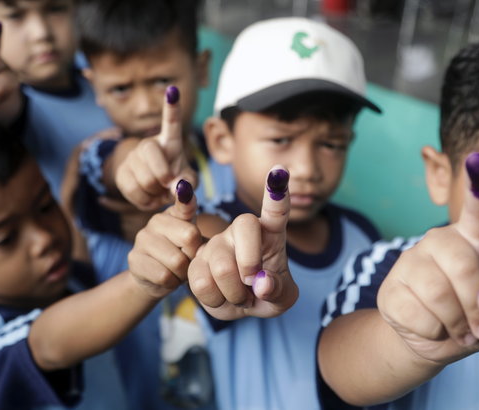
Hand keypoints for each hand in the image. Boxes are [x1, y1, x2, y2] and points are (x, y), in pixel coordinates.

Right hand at [115, 86, 197, 210]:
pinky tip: (150, 197)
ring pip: (144, 179)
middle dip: (163, 176)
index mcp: (170, 141)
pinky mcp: (121, 172)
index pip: (171, 122)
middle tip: (168, 184)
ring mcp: (133, 157)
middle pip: (152, 157)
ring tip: (159, 191)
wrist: (155, 191)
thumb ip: (189, 183)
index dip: (172, 107)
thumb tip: (176, 187)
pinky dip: (145, 201)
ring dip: (156, 193)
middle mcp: (149, 144)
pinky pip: (133, 191)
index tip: (172, 89)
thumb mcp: (188, 181)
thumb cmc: (176, 181)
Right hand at [128, 179, 201, 298]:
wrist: (157, 280)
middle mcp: (155, 221)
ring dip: (183, 272)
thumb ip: (195, 225)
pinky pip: (164, 276)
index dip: (186, 198)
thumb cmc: (181, 255)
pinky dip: (171, 282)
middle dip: (194, 255)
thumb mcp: (194, 239)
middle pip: (190, 238)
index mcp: (173, 213)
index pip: (185, 206)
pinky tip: (166, 278)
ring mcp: (142, 238)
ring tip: (177, 269)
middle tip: (187, 259)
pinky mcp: (133, 259)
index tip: (183, 186)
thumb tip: (186, 201)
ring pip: (177, 261)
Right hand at [188, 166, 297, 319]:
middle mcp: (241, 231)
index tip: (279, 171)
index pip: (275, 210)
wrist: (238, 307)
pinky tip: (221, 296)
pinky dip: (215, 299)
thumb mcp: (282, 299)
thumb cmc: (266, 294)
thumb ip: (278, 291)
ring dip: (234, 293)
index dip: (277, 193)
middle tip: (253, 284)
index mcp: (270, 233)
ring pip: (221, 266)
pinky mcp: (196, 259)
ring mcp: (217, 243)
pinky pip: (201, 282)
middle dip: (250, 263)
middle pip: (244, 229)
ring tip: (240, 296)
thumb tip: (261, 284)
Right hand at [377, 152, 478, 363]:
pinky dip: (433, 332)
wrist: (438, 341)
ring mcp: (410, 262)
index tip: (478, 159)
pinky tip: (433, 327)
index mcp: (474, 240)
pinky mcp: (390, 288)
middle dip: (477, 306)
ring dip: (456, 323)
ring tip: (460, 329)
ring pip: (437, 293)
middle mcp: (439, 242)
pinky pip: (416, 313)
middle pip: (462, 265)